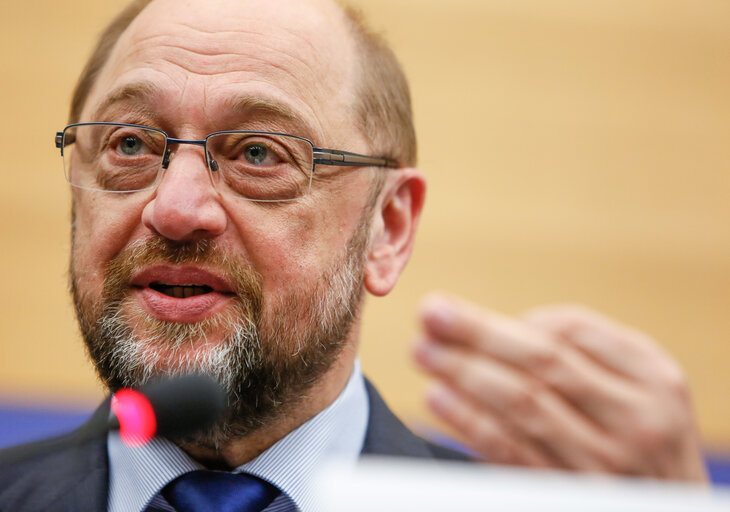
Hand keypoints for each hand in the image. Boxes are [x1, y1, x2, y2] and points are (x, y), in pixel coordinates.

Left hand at [413, 294, 707, 481]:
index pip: (571, 330)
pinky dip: (470, 421)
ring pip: (523, 404)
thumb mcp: (642, 390)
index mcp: (654, 379)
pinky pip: (511, 451)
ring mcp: (605, 463)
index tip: (456, 312)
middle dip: (477, 333)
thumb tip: (500, 327)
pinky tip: (438, 397)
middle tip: (429, 313)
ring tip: (422, 351)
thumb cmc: (644, 440)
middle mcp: (637, 420)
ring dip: (464, 372)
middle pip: (542, 361)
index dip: (506, 320)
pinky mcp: (569, 495)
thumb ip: (585, 356)